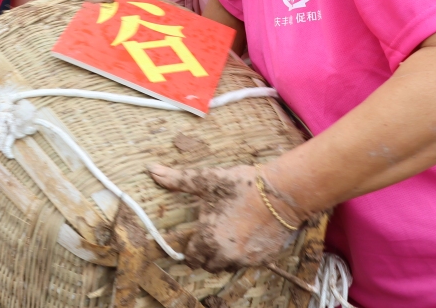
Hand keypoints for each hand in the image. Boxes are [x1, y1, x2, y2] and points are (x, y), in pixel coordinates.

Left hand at [148, 163, 309, 271]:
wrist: (283, 193)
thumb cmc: (243, 185)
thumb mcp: (207, 180)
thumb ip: (178, 179)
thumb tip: (152, 170)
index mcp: (209, 240)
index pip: (192, 259)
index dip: (189, 249)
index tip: (191, 239)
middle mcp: (226, 255)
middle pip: (208, 266)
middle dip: (204, 255)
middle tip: (206, 237)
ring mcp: (247, 259)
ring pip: (228, 266)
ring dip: (222, 257)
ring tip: (223, 237)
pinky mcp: (264, 258)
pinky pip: (246, 263)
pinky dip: (241, 255)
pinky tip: (242, 237)